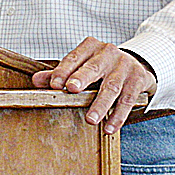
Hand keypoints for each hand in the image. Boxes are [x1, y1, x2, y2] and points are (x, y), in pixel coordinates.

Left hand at [31, 37, 156, 134]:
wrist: (135, 63)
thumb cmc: (101, 66)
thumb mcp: (81, 65)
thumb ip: (59, 73)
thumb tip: (36, 81)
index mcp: (90, 46)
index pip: (73, 58)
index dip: (63, 71)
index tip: (54, 85)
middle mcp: (108, 53)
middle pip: (93, 68)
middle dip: (81, 79)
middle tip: (71, 90)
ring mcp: (124, 66)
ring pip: (111, 86)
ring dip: (100, 104)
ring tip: (91, 119)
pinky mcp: (138, 79)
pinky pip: (127, 100)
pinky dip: (118, 115)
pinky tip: (109, 127)